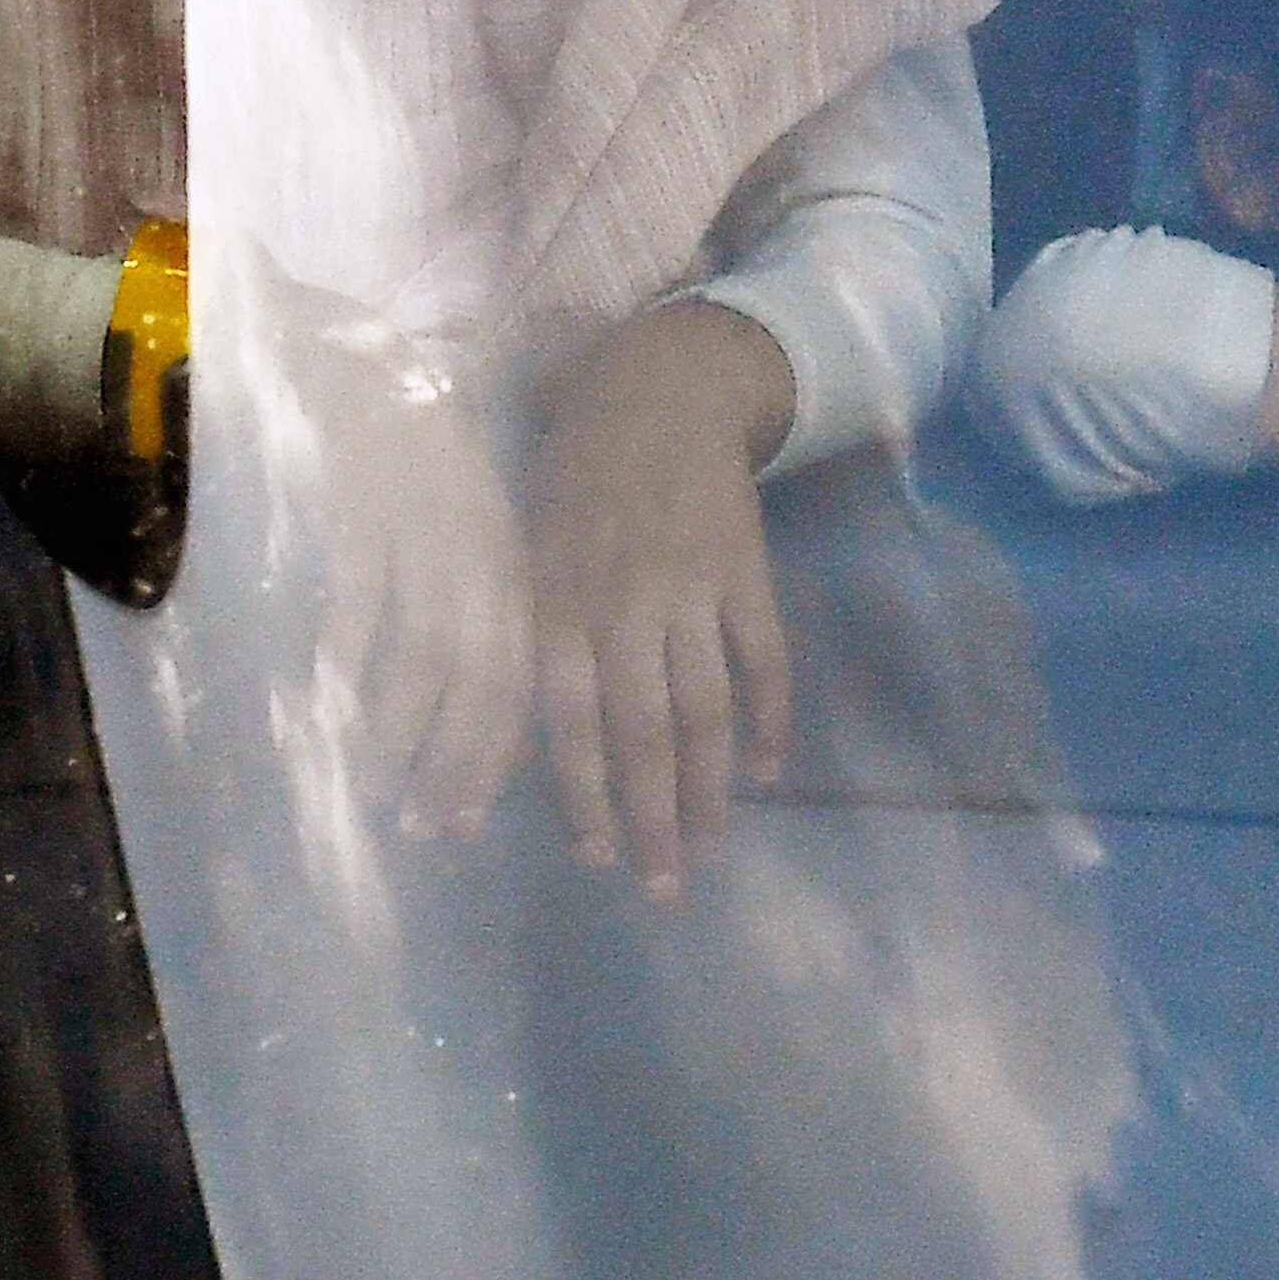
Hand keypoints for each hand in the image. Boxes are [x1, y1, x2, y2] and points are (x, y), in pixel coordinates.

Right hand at [291, 318, 534, 843]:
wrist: (372, 363)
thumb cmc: (418, 461)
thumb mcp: (464, 534)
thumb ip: (469, 612)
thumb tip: (457, 711)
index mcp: (512, 568)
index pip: (523, 677)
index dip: (501, 752)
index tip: (476, 819)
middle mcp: (481, 561)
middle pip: (487, 680)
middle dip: (462, 763)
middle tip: (433, 831)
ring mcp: (424, 541)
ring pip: (426, 655)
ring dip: (405, 734)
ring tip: (380, 796)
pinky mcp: (365, 519)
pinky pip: (359, 610)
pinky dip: (346, 669)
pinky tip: (328, 720)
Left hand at [524, 301, 798, 903]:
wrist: (655, 393)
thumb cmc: (572, 479)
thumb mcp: (524, 551)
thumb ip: (526, 638)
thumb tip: (509, 741)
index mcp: (558, 602)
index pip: (568, 721)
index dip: (584, 795)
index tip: (596, 860)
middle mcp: (622, 604)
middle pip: (642, 731)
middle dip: (653, 817)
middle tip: (663, 887)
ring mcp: (690, 589)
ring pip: (705, 706)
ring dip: (711, 786)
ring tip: (712, 845)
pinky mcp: (746, 573)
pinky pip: (763, 658)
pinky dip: (769, 718)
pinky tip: (766, 771)